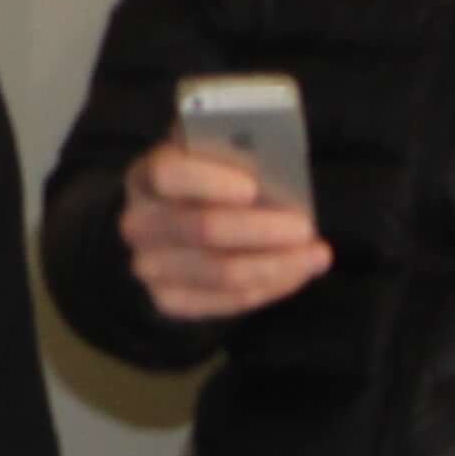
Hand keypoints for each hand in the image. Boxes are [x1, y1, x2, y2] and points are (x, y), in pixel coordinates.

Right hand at [117, 140, 331, 321]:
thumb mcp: (215, 156)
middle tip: (304, 227)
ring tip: (315, 255)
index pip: (168, 174)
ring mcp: (150, 266)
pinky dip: (269, 287)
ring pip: (222, 273)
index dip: (209, 181)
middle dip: (260, 230)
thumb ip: (234, 154)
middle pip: (202, 229)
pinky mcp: (169, 300)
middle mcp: (139, 223)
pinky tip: (295, 273)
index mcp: (146, 176)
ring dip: (276, 265)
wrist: (178, 224)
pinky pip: (228, 302)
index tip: (252, 188)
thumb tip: (273, 169)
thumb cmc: (211, 182)